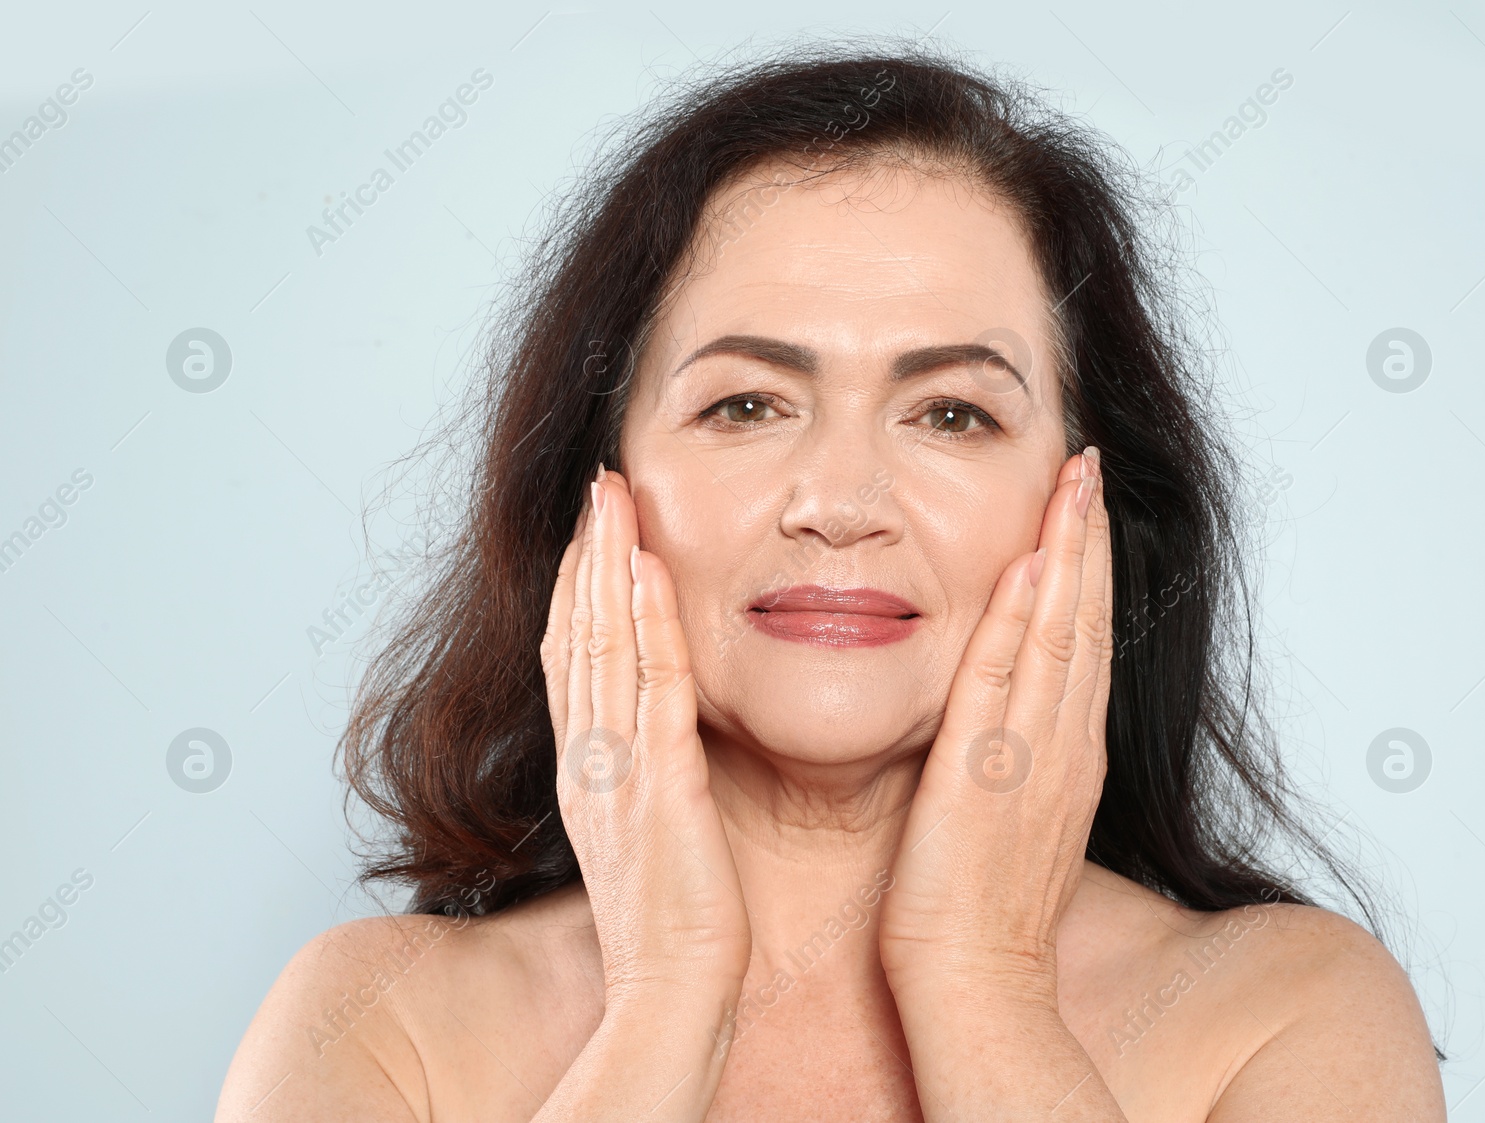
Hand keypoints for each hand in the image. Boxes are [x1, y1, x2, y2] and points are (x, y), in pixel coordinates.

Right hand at [540, 466, 752, 1003]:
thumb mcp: (640, 829)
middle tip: (598, 485)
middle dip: (585, 555)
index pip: (570, 657)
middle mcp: (587, 760)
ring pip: (603, 647)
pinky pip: (652, 691)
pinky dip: (646, 626)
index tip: (591, 529)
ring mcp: (617, 772)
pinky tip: (649, 572)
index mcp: (584, 768)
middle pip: (575, 635)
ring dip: (607, 566)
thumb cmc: (669, 920)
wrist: (672, 993)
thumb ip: (636, 772)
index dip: (576, 586)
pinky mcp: (661, 790)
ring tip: (613, 499)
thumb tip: (647, 730)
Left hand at [879, 448, 1112, 997]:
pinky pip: (1006, 683)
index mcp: (1065, 758)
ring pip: (1059, 635)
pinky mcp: (985, 775)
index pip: (1083, 645)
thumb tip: (1001, 730)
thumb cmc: (980, 915)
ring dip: (1066, 554)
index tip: (1080, 510)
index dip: (1085, 573)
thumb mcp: (1010, 823)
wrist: (974, 983)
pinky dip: (1019, 620)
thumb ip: (1012, 766)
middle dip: (1088, 539)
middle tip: (1086, 464)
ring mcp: (1031, 758)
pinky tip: (1023, 564)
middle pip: (1085, 623)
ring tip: (1071, 481)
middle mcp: (1062, 748)